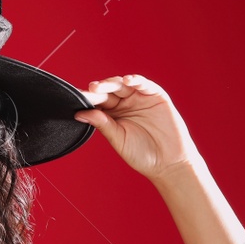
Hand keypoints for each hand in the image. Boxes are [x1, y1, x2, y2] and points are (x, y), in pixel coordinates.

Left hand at [74, 74, 200, 179]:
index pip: (98, 103)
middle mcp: (125, 104)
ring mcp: (140, 98)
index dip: (88, 99)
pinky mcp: (156, 95)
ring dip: (112, 83)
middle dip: (98, 90)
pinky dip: (136, 80)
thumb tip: (79, 114)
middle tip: (90, 90)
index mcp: (112, 115)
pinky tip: (126, 81)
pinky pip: (144, 84)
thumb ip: (102, 124)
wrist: (169, 163)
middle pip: (108, 92)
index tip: (76, 98)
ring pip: (123, 85)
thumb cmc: (142, 154)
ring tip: (101, 86)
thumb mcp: (118, 138)